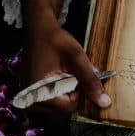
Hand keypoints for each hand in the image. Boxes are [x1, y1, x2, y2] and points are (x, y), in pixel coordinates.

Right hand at [16, 0, 108, 116]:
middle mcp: (30, 100)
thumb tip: (105, 102)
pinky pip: (52, 97)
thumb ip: (90, 80)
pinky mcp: (31, 92)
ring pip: (59, 103)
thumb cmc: (55, 39)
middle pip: (64, 108)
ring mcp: (29, 97)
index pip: (69, 108)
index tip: (79, 72)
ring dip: (68, 89)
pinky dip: (60, 87)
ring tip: (65, 69)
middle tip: (71, 69)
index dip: (81, 91)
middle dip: (73, 90)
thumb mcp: (76, 57)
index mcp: (38, 95)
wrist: (38, 27)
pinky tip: (59, 72)